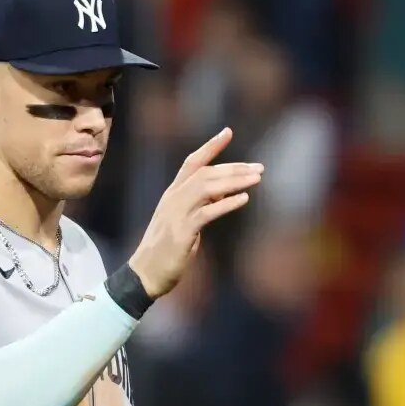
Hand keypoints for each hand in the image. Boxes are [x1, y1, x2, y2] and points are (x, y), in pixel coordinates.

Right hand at [128, 127, 261, 297]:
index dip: (210, 146)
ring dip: (234, 181)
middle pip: (206, 173)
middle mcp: (173, 198)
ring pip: (207, 187)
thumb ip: (202, 204)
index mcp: (173, 193)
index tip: (228, 132)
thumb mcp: (185, 221)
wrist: (145, 273)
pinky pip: (207, 212)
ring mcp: (176, 213)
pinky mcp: (182, 231)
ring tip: (256, 179)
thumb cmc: (167, 249)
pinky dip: (226, 204)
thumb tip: (225, 192)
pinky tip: (243, 199)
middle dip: (234, 168)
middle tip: (259, 168)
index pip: (192, 162)